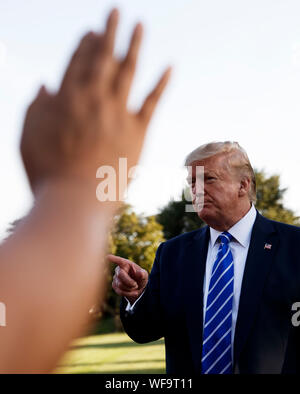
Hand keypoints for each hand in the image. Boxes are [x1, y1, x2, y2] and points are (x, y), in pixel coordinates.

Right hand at [20, 9, 170, 194]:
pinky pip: (152, 102)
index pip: (77, 61)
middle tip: (116, 12)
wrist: (74, 200)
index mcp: (66, 97)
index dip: (85, 43)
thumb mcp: (27, 136)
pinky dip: (162, 83)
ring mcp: (117, 113)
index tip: (92, 31)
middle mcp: (93, 98)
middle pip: (103, 57)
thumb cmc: (47, 172)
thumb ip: (34, 108)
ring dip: (135, 45)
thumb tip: (44, 85)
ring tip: (140, 25)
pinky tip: (170, 66)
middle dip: (110, 32)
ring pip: (128, 71)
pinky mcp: (138, 131)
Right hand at [108, 254, 148, 303]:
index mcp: (126, 264)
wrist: (138, 288)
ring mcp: (115, 278)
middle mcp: (119, 269)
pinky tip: (133, 292)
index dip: (113, 259)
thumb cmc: (140, 278)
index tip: (107, 257)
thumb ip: (143, 274)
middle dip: (130, 282)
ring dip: (130, 288)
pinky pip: (120, 291)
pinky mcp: (114, 285)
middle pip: (120, 275)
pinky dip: (128, 293)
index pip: (119, 261)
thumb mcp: (144, 275)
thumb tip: (139, 273)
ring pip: (120, 285)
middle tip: (136, 285)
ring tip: (135, 287)